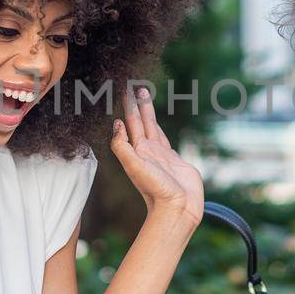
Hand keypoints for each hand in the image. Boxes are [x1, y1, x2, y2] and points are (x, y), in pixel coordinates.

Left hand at [110, 86, 202, 227]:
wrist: (178, 209)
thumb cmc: (156, 190)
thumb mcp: (134, 166)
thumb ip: (123, 146)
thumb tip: (116, 124)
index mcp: (136, 150)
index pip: (130, 122)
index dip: (127, 106)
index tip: (124, 88)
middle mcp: (146, 150)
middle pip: (139, 121)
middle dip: (136, 104)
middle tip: (133, 85)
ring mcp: (160, 155)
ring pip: (152, 126)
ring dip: (147, 111)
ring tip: (144, 95)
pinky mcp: (174, 160)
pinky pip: (164, 138)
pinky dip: (159, 128)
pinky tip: (155, 124)